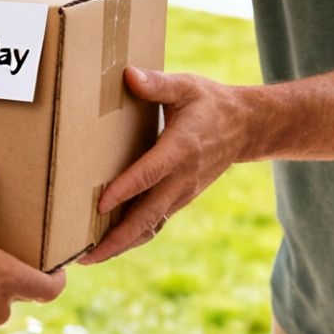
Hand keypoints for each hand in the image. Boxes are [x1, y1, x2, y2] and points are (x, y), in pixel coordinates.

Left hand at [83, 66, 249, 263]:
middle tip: (86, 255)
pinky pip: (155, 223)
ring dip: (122, 245)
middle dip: (117, 239)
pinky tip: (110, 246)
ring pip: (150, 226)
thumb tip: (128, 75)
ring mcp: (181, 194)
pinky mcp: (179, 200)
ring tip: (89, 258)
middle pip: (147, 216)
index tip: (99, 205)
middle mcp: (181, 179)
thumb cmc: (211, 103)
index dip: (124, 190)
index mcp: (180, 150)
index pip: (148, 175)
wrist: (247, 128)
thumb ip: (157, 83)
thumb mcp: (187, 87)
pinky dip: (133, 237)